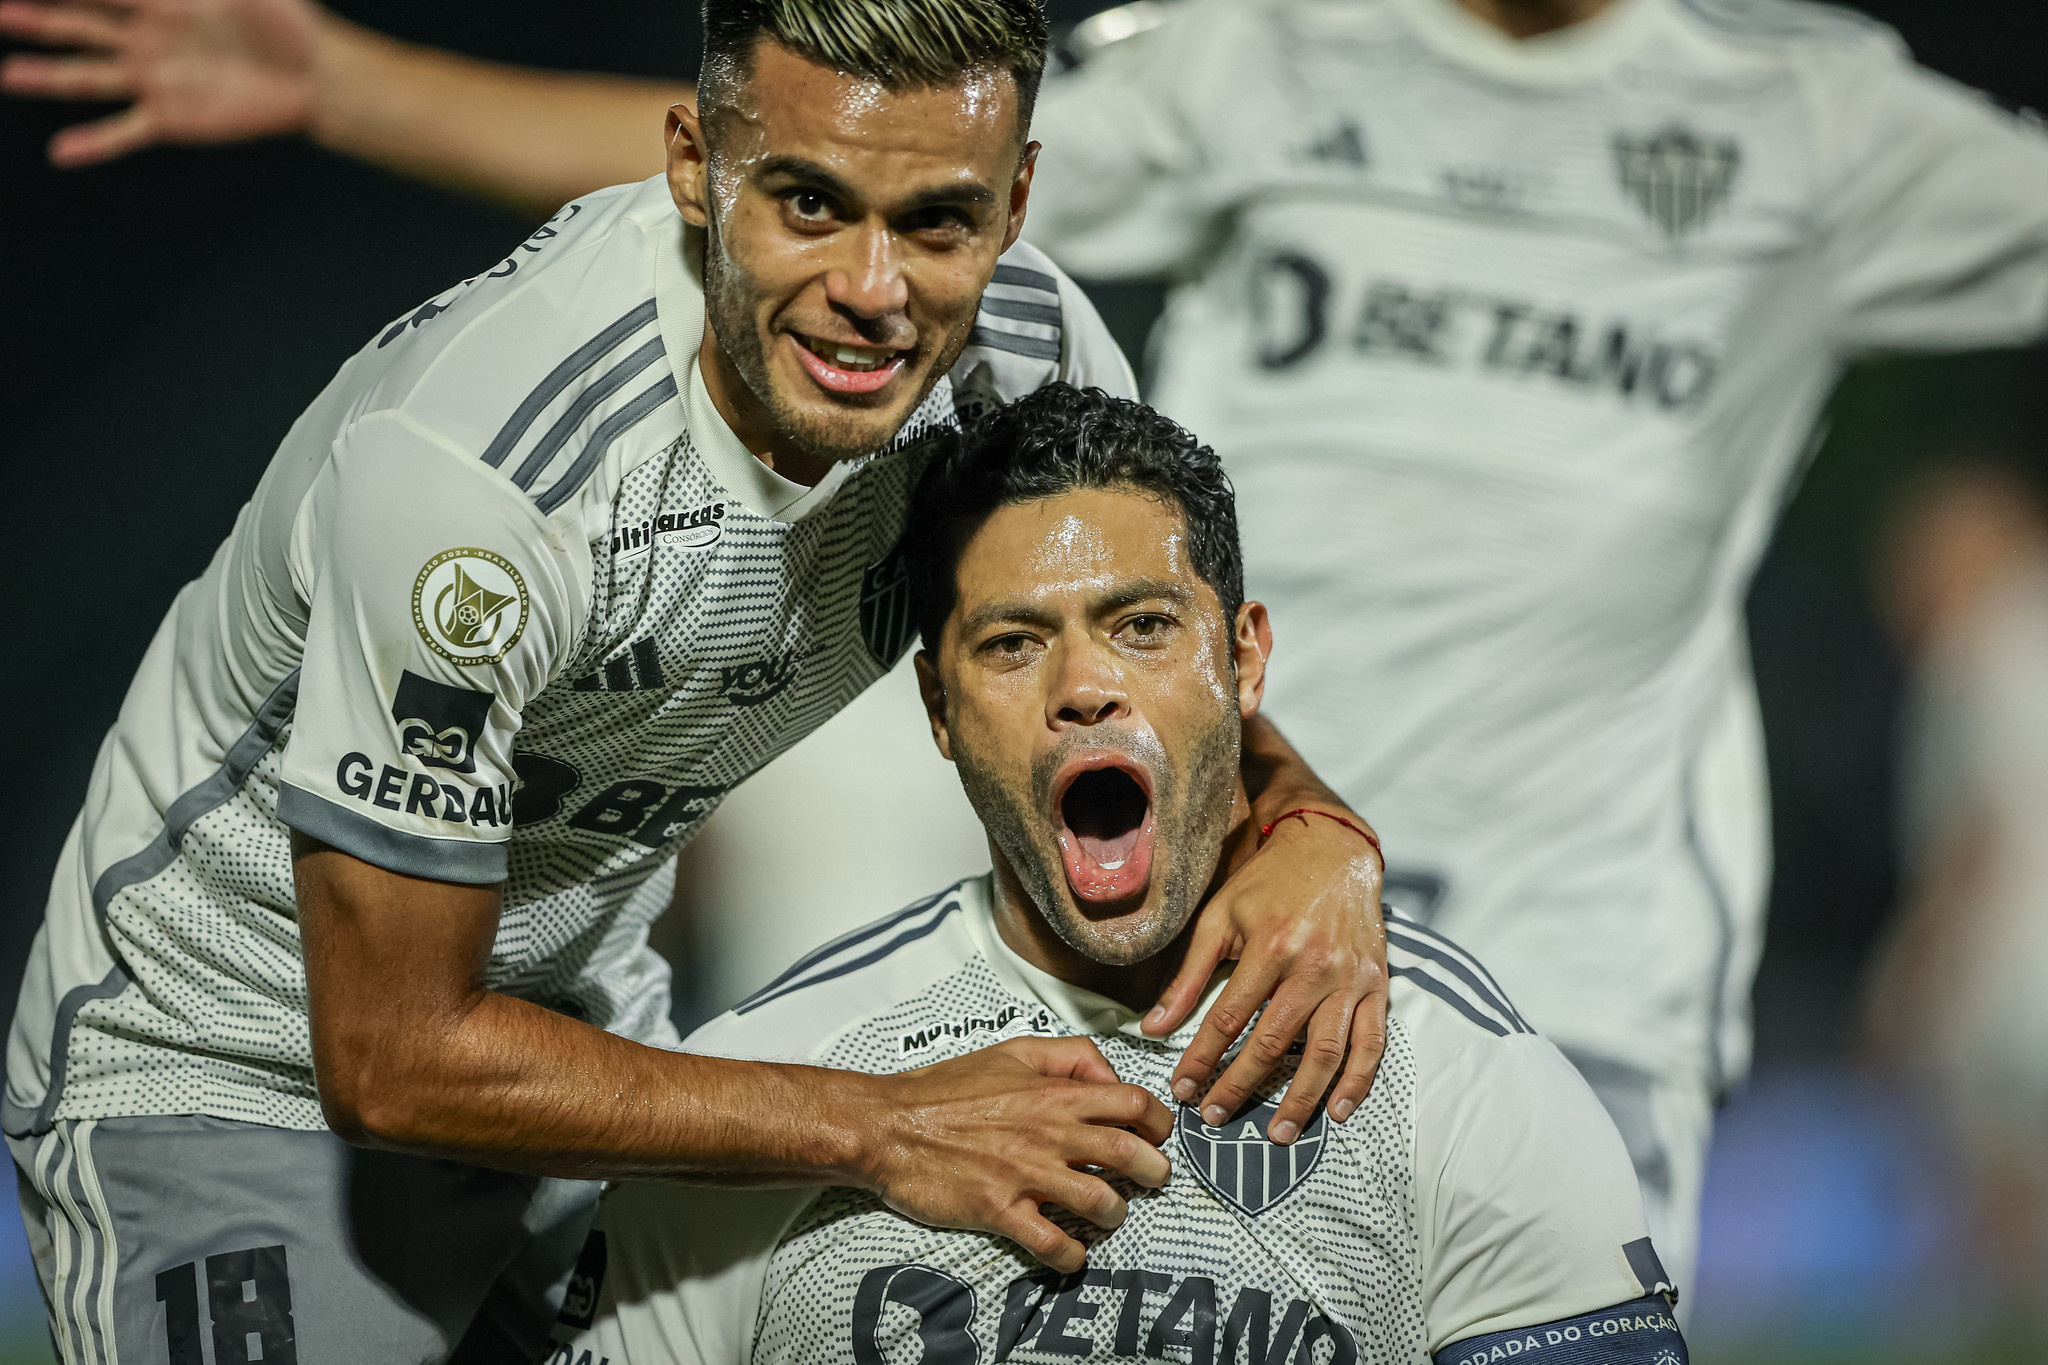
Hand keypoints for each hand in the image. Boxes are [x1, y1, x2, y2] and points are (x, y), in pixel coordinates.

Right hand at [0, 0, 322, 165]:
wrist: (320, 78)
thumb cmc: (291, 22)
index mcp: (164, 0)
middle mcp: (149, 39)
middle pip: (79, 25)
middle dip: (38, 17)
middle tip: (1, 11)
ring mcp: (156, 80)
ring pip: (89, 75)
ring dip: (48, 75)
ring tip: (9, 75)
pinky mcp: (173, 119)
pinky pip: (126, 132)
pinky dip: (95, 144)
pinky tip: (62, 153)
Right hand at [859, 1035, 1173, 1273]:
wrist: (888, 1125)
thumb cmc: (945, 1088)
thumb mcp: (1011, 1050)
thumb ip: (1067, 1056)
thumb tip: (1109, 1074)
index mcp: (1053, 1093)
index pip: (1133, 1102)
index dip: (1159, 1121)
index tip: (1158, 1135)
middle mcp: (1047, 1132)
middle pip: (1130, 1153)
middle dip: (1154, 1171)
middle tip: (1152, 1179)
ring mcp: (1024, 1173)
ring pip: (1099, 1202)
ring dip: (1116, 1214)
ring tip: (1110, 1215)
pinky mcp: (999, 1210)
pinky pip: (1051, 1243)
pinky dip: (1072, 1256)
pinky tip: (1073, 1254)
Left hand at [1144, 806, 1385, 1143]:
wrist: (1331, 850)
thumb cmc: (1268, 884)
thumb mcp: (1220, 918)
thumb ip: (1188, 975)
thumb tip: (1152, 1027)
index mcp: (1270, 947)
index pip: (1228, 1019)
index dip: (1202, 1059)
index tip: (1183, 1090)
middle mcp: (1314, 967)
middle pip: (1274, 1043)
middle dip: (1241, 1086)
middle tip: (1216, 1117)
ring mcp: (1351, 979)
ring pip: (1326, 1052)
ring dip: (1301, 1099)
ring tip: (1278, 1133)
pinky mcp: (1377, 984)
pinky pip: (1372, 1041)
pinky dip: (1358, 1080)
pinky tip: (1337, 1109)